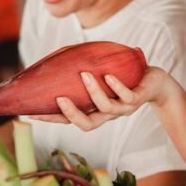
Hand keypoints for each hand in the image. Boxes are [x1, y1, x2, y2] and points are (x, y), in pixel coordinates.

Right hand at [31, 66, 171, 130]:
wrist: (154, 81)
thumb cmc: (120, 76)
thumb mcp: (96, 72)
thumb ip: (75, 68)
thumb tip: (49, 60)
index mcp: (93, 111)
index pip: (68, 120)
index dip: (51, 119)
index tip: (31, 114)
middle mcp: (107, 115)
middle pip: (87, 125)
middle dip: (72, 115)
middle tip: (59, 99)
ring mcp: (122, 108)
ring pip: (106, 109)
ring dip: (94, 93)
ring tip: (84, 75)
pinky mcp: (138, 99)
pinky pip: (127, 97)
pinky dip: (116, 87)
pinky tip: (108, 76)